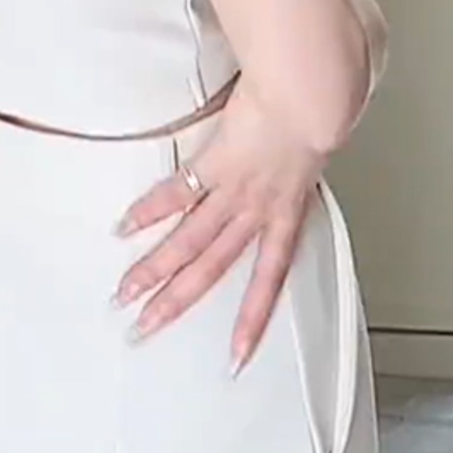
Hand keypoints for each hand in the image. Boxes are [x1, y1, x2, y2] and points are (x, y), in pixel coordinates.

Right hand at [114, 80, 325, 367]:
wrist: (315, 97)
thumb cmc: (327, 111)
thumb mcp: (324, 144)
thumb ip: (311, 156)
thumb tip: (316, 147)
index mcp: (288, 212)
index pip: (270, 278)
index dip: (252, 318)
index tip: (237, 355)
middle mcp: (257, 211)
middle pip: (211, 268)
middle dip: (175, 302)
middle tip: (145, 329)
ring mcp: (233, 192)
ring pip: (188, 242)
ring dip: (153, 270)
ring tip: (125, 293)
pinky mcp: (213, 164)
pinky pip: (177, 192)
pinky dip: (149, 209)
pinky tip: (125, 226)